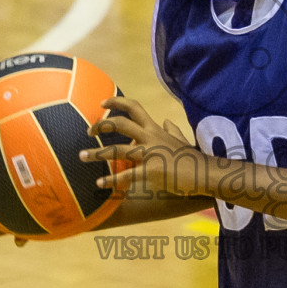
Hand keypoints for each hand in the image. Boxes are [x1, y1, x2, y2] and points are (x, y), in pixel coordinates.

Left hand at [82, 96, 201, 197]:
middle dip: (101, 126)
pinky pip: (125, 175)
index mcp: (155, 129)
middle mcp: (150, 138)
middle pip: (120, 124)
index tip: (102, 102)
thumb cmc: (192, 158)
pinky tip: (99, 184)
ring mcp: (150, 154)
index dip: (117, 102)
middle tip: (88, 131)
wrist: (205, 174)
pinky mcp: (150, 172)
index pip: (135, 108)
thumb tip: (166, 121)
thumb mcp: (181, 140)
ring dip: (96, 154)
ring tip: (82, 157)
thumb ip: (171, 130)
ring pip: (116, 150)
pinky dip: (111, 181)